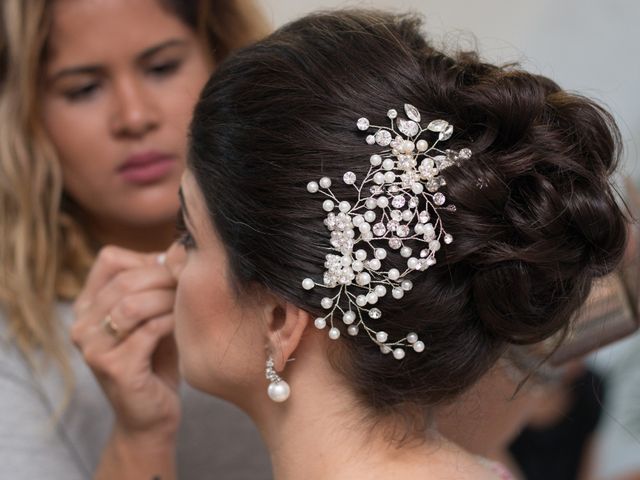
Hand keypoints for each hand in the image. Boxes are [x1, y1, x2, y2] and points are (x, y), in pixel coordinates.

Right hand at [71, 246, 179, 438]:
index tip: (175, 271)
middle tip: (193, 284)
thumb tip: (179, 248)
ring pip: (133, 303)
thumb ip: (157, 283)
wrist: (152, 415)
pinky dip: (172, 322)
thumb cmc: (158, 358)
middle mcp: (81, 324)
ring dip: (169, 299)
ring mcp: (92, 348)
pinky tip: (185, 326)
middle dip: (166, 278)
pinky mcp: (113, 368)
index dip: (148, 259)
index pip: (110, 259)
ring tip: (188, 305)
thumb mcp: (154, 313)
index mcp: (87, 305)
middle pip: (125, 279)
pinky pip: (148, 330)